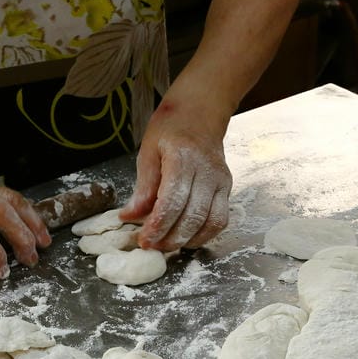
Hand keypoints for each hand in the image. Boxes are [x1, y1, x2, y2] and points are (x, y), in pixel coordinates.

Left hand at [119, 89, 232, 250]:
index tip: (143, 240)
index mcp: (183, 159)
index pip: (172, 201)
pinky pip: (221, 220)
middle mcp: (207, 171)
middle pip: (193, 216)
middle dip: (171, 238)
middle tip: (152, 246)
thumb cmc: (171, 129)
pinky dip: (205, 234)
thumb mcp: (148, 151)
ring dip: (189, 240)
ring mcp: (221, 181)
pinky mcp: (228, 188)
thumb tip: (129, 216)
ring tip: (168, 244)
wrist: (201, 112)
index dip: (158, 226)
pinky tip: (187, 237)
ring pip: (211, 222)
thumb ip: (143, 187)